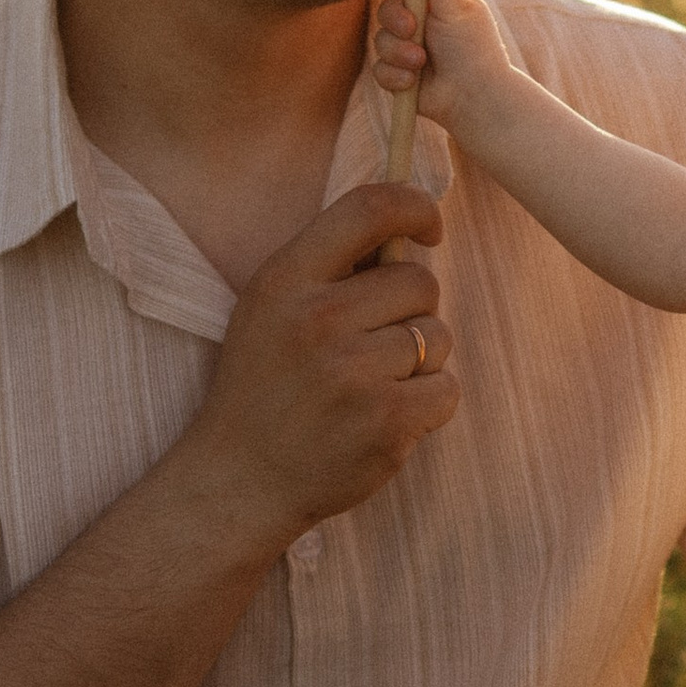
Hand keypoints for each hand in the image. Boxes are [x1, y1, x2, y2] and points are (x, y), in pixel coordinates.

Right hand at [185, 183, 458, 544]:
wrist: (239, 480)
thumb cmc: (263, 389)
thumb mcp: (269, 309)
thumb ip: (328, 268)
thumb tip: (407, 230)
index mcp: (286, 280)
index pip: (369, 208)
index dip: (415, 206)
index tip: (428, 229)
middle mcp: (318, 319)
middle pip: (420, 281)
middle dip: (413, 310)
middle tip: (375, 345)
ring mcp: (353, 373)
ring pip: (438, 338)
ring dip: (420, 362)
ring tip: (372, 387)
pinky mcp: (385, 422)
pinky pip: (447, 389)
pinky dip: (428, 405)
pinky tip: (385, 418)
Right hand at [369, 0, 513, 134]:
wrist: (475, 98)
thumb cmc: (475, 51)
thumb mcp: (460, 11)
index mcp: (433, 1)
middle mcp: (417, 22)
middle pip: (385, 10)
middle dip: (395, 20)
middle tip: (411, 29)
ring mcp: (405, 48)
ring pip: (379, 42)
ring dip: (398, 53)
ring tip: (421, 63)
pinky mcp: (397, 74)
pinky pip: (379, 70)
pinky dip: (395, 76)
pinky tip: (413, 83)